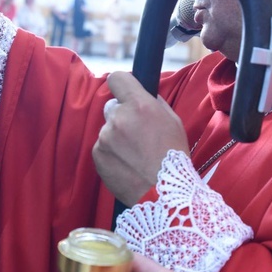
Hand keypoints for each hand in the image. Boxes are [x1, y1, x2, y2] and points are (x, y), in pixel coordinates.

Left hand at [93, 72, 188, 205]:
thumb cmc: (173, 157)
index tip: (125, 92)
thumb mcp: (173, 121)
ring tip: (135, 155)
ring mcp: (105, 137)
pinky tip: (127, 165)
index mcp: (139, 105)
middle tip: (136, 133)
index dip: (122, 85)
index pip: (117, 78)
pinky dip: (111, 154)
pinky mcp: (97, 155)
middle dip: (121, 115)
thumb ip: (154, 103)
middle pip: (111, 106)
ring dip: (117, 137)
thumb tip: (142, 93)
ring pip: (108, 129)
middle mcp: (118, 118)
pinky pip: (102, 147)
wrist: (163, 194)